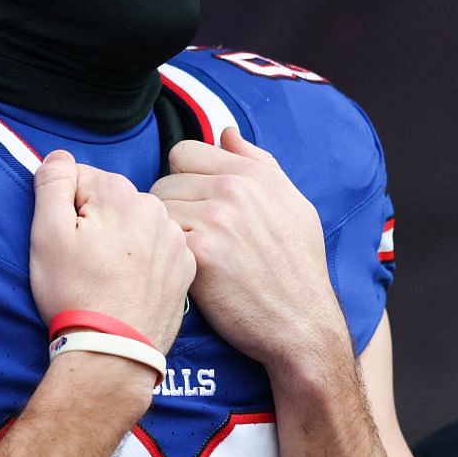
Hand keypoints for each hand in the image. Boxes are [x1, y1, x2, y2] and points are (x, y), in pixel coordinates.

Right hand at [30, 150, 194, 352]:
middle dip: (95, 222)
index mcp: (118, 193)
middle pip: (111, 200)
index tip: (67, 242)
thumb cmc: (75, 294)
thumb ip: (51, 183)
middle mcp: (154, 207)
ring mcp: (174, 237)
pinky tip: (130, 285)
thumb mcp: (47, 235)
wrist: (114, 352)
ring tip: (108, 276)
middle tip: (85, 262)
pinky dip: (144, 260)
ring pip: (136, 223)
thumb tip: (59, 156)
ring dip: (121, 240)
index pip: (80, 180)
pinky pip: (158, 248)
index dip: (65, 210)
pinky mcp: (186, 266)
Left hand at [150, 129, 350, 372]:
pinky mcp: (199, 253)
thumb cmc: (298, 268)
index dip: (182, 179)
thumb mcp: (293, 205)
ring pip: (156, 211)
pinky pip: (159, 239)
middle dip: (171, 208)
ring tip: (189, 257)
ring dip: (164, 233)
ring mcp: (216, 219)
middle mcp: (234, 189)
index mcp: (252, 173)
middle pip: (164, 181)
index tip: (193, 206)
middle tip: (190, 239)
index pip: (183, 152)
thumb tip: (226, 133)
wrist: (301, 323)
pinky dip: (166, 256)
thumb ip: (259, 163)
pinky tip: (185, 273)